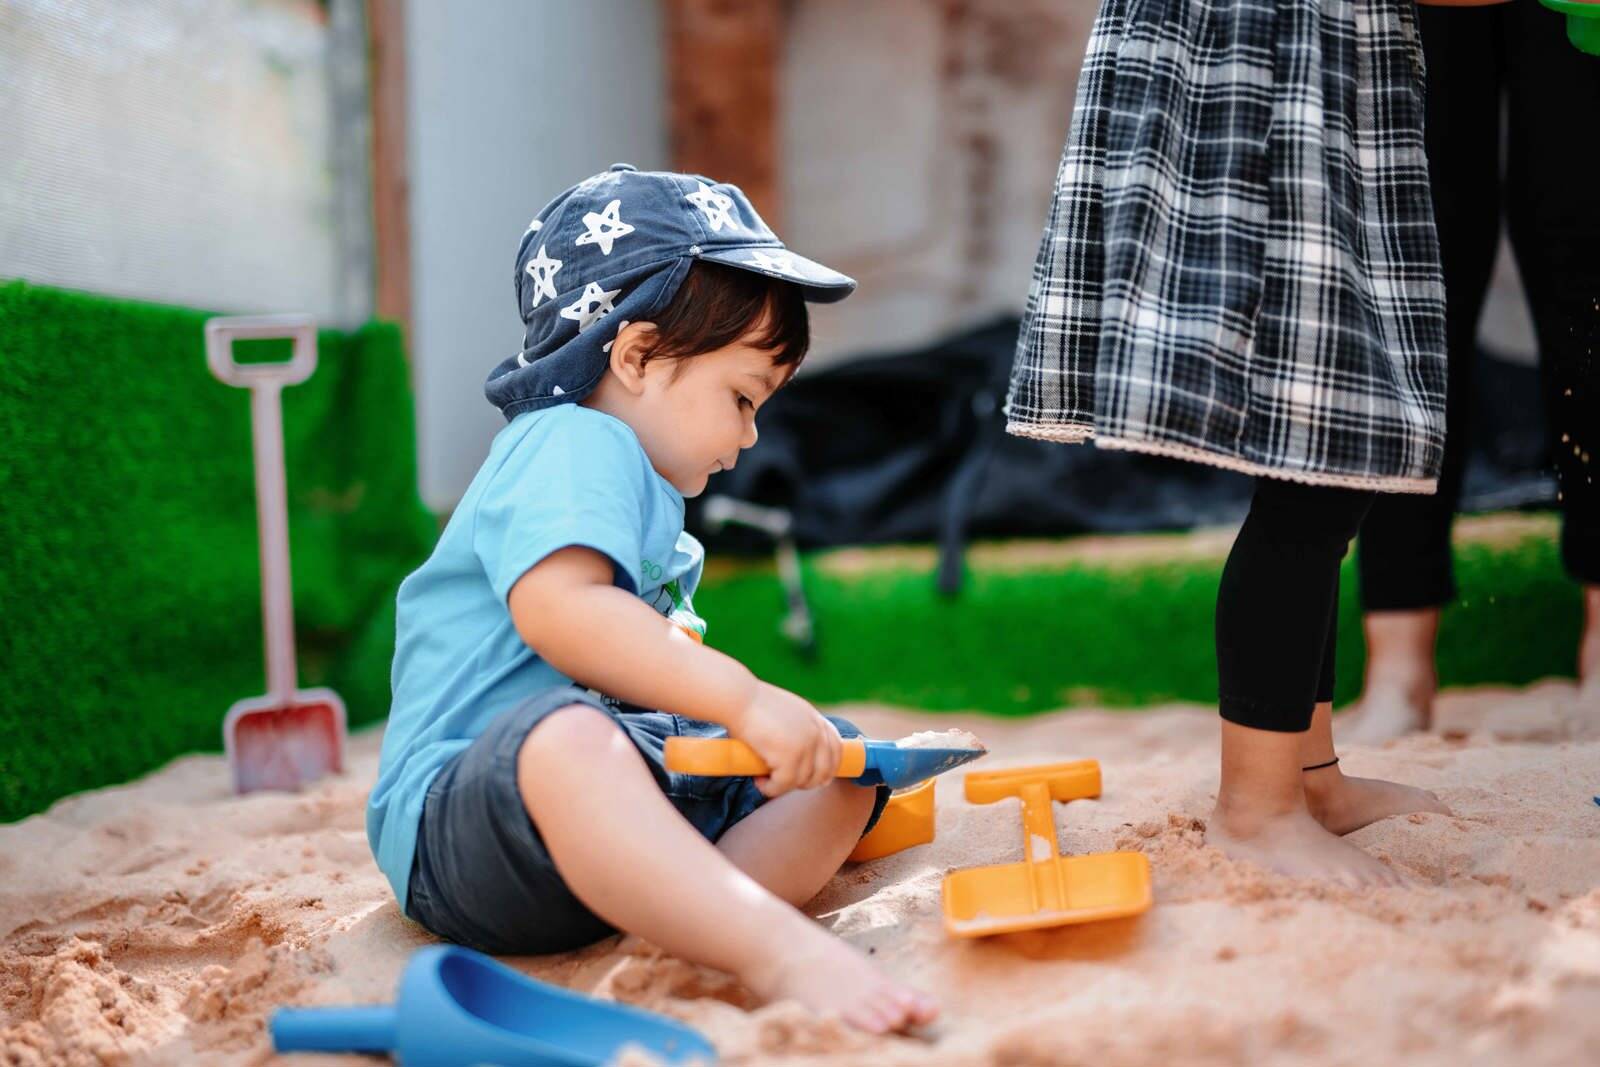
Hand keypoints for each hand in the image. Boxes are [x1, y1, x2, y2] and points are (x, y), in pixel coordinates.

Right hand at [730, 682, 842, 796]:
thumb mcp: (782, 710)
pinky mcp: (790, 757)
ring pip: (802, 781)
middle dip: (805, 783)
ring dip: (783, 786)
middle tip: (783, 782)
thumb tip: (790, 749)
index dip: (829, 768)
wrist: (736, 697)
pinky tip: (759, 782)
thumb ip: (794, 726)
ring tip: (763, 779)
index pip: (836, 748)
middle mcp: (815, 731)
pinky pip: (784, 785)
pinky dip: (771, 789)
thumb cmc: (749, 703)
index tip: (817, 780)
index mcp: (814, 718)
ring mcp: (805, 744)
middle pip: (825, 770)